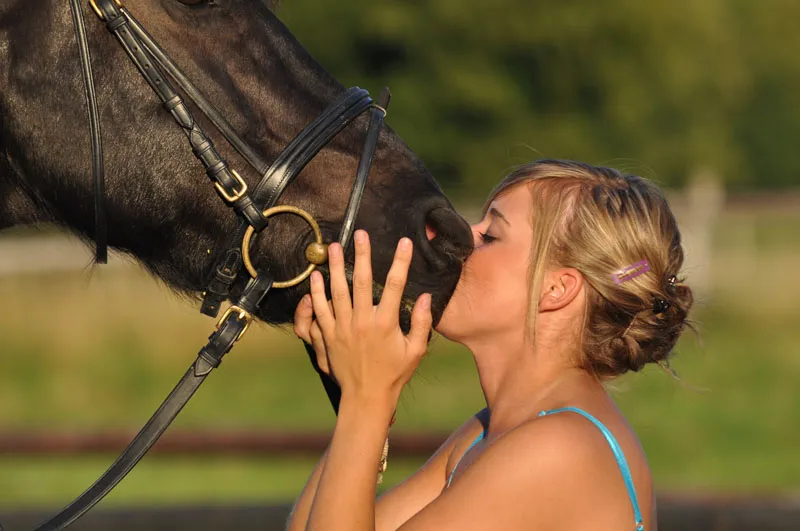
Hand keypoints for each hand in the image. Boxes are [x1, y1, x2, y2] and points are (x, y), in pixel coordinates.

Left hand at [293, 230, 431, 405]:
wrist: (366, 397)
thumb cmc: (394, 374)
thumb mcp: (416, 350)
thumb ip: (423, 323)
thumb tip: (427, 297)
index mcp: (386, 324)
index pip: (396, 285)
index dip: (401, 262)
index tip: (405, 243)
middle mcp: (363, 322)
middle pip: (362, 281)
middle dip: (361, 255)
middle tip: (359, 234)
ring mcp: (343, 328)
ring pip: (337, 291)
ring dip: (335, 267)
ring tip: (334, 247)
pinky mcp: (328, 336)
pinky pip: (320, 310)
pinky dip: (316, 292)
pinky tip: (317, 276)